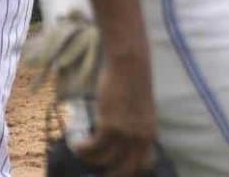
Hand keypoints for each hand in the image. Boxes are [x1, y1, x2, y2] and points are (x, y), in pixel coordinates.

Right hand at [75, 53, 156, 176]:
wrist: (130, 63)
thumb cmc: (134, 81)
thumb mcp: (142, 109)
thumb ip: (136, 126)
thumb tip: (123, 142)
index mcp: (151, 132)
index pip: (146, 164)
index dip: (131, 170)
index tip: (116, 167)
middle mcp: (141, 136)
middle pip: (126, 170)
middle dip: (110, 174)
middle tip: (96, 171)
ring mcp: (126, 132)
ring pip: (105, 161)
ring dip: (90, 159)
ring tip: (83, 152)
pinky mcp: (109, 125)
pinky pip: (93, 148)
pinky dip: (83, 149)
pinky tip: (77, 145)